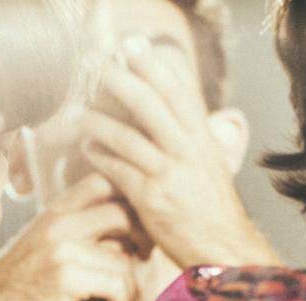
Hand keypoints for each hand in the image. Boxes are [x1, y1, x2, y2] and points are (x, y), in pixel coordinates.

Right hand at [0, 173, 140, 300]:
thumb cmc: (20, 284)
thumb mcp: (42, 242)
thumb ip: (74, 227)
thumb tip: (123, 223)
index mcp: (54, 211)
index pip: (102, 182)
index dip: (128, 198)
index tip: (138, 222)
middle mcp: (58, 224)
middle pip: (122, 211)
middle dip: (144, 234)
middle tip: (144, 254)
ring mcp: (62, 249)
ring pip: (124, 255)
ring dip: (133, 277)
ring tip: (127, 289)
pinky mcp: (67, 277)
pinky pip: (118, 282)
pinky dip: (124, 297)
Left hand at [82, 36, 280, 267]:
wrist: (224, 249)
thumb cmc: (211, 207)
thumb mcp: (210, 164)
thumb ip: (191, 136)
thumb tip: (173, 108)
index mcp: (203, 138)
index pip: (178, 90)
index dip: (153, 66)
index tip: (132, 47)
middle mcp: (188, 151)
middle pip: (150, 105)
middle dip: (120, 82)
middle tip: (97, 70)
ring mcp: (169, 175)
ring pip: (128, 137)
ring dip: (100, 121)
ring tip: (81, 114)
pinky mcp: (151, 200)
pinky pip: (118, 170)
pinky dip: (100, 156)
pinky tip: (88, 148)